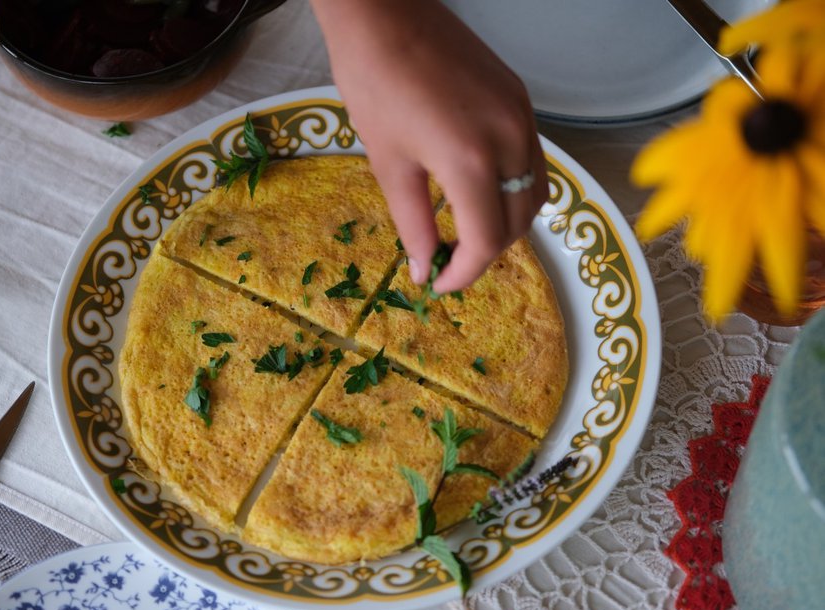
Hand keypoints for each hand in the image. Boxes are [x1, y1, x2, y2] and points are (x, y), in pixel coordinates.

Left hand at [310, 0, 547, 292]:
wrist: (386, 15)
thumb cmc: (375, 85)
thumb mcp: (389, 164)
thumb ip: (413, 224)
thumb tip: (422, 269)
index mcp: (472, 162)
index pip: (487, 241)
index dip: (464, 273)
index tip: (439, 283)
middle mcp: (511, 141)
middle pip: (519, 223)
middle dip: (486, 252)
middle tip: (449, 260)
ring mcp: (523, 118)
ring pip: (535, 195)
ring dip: (506, 223)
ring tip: (466, 230)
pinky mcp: (522, 101)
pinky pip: (532, 162)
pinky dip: (513, 189)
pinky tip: (479, 190)